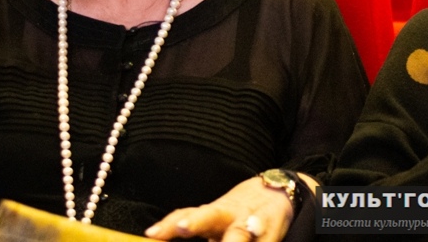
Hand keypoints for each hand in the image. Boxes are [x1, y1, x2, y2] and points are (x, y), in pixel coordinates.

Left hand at [144, 175, 301, 240]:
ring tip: (229, 241)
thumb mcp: (213, 220)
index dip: (167, 225)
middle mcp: (227, 215)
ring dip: (231, 238)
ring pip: (239, 230)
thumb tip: (158, 238)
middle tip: (182, 228)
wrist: (276, 190)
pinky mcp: (271, 227)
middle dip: (195, 223)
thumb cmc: (237, 213)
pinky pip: (266, 237)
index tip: (151, 234)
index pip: (185, 216)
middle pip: (208, 215)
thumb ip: (194, 226)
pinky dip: (260, 237)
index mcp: (210, 214)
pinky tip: (255, 232)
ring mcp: (250, 220)